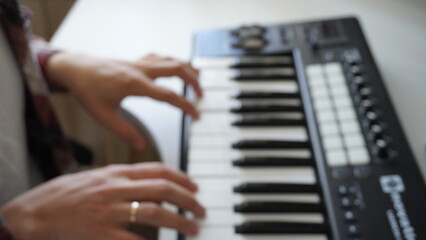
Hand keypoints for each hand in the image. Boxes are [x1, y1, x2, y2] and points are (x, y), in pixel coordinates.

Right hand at [1, 162, 204, 239]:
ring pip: (156, 212)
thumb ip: (121, 178)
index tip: (194, 186)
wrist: (36, 213)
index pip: (158, 169)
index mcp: (116, 173)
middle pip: (163, 189)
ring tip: (193, 228)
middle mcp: (117, 188)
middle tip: (201, 209)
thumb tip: (147, 181)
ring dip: (180, 221)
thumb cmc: (64, 195)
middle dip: (188, 199)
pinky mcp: (103, 233)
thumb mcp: (95, 176)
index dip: (181, 177)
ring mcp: (110, 211)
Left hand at [46, 53, 201, 149]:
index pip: (169, 95)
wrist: (75, 68)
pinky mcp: (136, 61)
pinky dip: (173, 62)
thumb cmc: (87, 91)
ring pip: (171, 60)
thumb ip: (124, 131)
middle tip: (202, 95)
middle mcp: (140, 70)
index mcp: (135, 84)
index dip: (186, 106)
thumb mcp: (103, 115)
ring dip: (187, 68)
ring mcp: (139, 63)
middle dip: (193, 81)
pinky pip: (160, 57)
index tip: (196, 115)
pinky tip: (177, 67)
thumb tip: (141, 146)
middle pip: (177, 69)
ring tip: (198, 79)